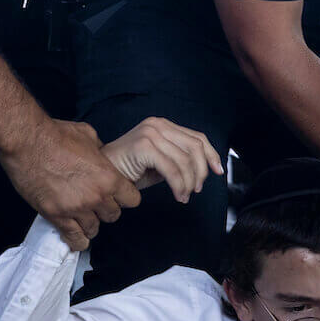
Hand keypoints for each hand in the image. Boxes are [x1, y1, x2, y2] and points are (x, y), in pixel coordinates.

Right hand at [0, 117, 139, 250]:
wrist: (26, 142)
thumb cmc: (56, 135)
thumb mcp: (89, 136)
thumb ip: (101, 151)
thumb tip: (103, 155)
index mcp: (109, 177)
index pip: (132, 200)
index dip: (126, 197)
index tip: (119, 196)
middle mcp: (96, 196)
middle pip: (113, 215)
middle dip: (106, 210)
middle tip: (97, 205)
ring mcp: (76, 208)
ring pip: (94, 228)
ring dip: (90, 224)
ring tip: (85, 219)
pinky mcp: (56, 215)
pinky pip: (73, 237)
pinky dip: (77, 241)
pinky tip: (78, 240)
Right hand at [102, 117, 222, 202]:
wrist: (101, 173)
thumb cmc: (129, 171)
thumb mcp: (160, 163)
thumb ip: (180, 160)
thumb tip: (204, 171)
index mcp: (163, 125)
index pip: (197, 137)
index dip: (212, 155)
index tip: (218, 172)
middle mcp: (157, 124)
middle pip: (195, 147)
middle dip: (201, 172)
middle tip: (196, 190)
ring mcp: (150, 133)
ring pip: (185, 161)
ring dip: (188, 183)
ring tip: (184, 196)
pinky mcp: (143, 146)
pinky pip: (172, 169)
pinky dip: (179, 185)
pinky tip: (178, 195)